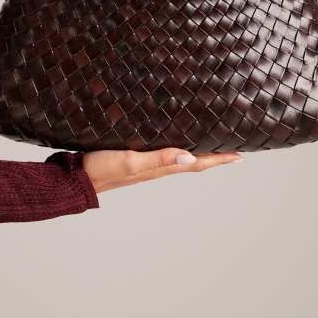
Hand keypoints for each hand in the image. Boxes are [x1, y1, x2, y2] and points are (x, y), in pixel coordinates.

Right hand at [83, 148, 243, 192]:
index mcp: (160, 168)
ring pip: (180, 157)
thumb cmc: (101, 170)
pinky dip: (176, 146)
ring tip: (211, 142)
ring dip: (198, 151)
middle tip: (232, 147)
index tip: (240, 155)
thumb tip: (189, 156)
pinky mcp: (135, 158)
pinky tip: (173, 138)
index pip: (197, 163)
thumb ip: (158, 159)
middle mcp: (157, 167)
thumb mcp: (130, 162)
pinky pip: (163, 152)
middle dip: (214, 155)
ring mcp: (146, 164)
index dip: (219, 159)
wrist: (76, 178)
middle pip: (194, 161)